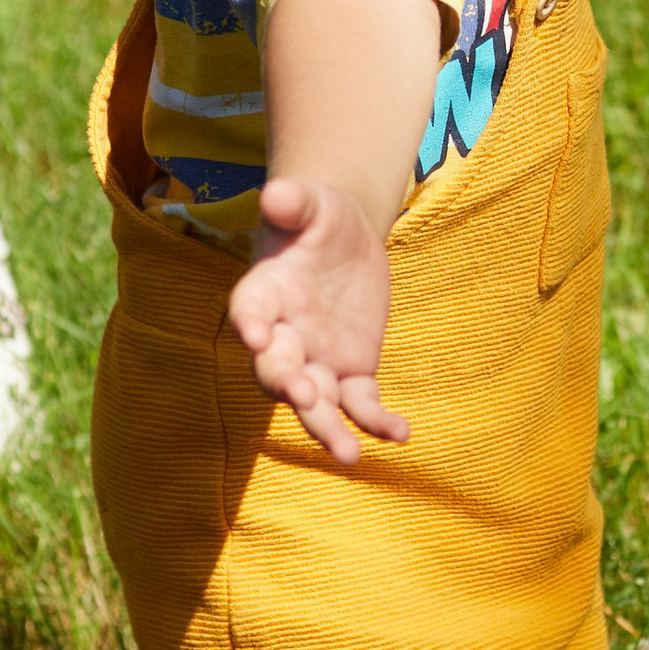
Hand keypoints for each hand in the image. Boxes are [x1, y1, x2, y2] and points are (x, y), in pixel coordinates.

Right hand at [227, 174, 411, 469]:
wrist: (344, 237)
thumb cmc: (318, 216)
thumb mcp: (311, 201)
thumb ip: (294, 201)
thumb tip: (275, 194)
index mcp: (263, 292)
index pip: (248, 311)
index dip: (249, 324)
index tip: (256, 336)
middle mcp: (282, 335)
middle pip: (276, 370)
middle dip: (288, 386)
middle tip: (304, 397)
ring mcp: (316, 359)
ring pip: (316, 402)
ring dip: (328, 428)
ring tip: (349, 455)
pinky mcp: (351, 370)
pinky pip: (360, 402)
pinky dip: (376, 420)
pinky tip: (400, 433)